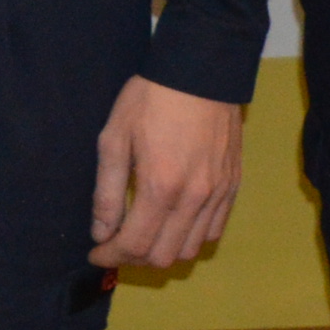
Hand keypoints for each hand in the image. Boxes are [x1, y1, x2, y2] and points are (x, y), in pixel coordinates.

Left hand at [90, 75, 243, 271]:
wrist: (200, 72)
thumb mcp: (114, 139)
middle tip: (116, 242)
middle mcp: (194, 199)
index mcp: (160, 188)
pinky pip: (214, 231)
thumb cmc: (149, 100)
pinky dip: (191, 237)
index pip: (134, 245)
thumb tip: (101, 233)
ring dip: (163, 250)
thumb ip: (108, 192)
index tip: (96, 252)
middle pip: (164, 257)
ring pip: (191, 249)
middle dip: (134, 257)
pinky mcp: (233, 186)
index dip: (110, 256)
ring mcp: (218, 194)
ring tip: (144, 233)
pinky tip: (173, 222)